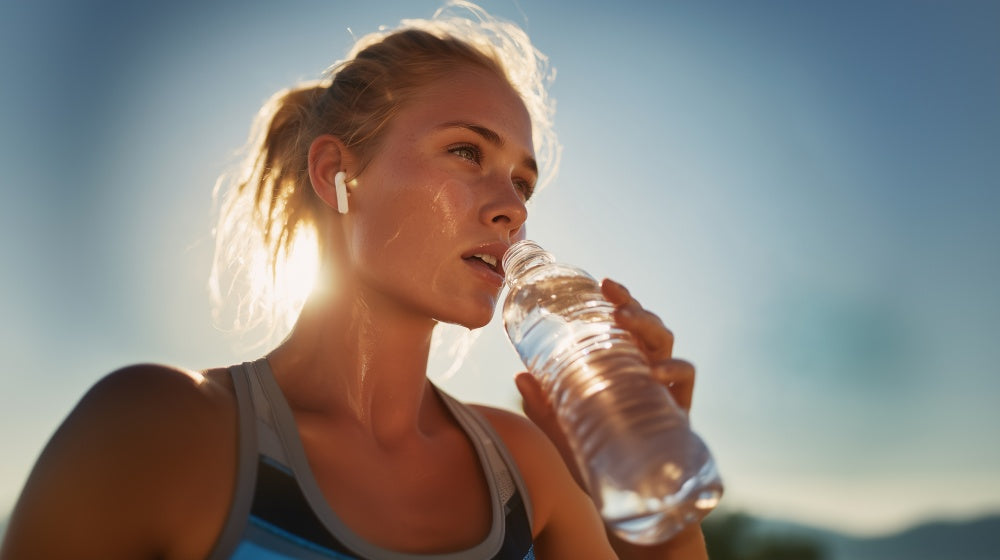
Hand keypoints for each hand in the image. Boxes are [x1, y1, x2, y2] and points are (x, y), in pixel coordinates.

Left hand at [515, 278, 696, 489]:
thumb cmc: (596, 464)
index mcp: (623, 371)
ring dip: (648, 327)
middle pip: (648, 330)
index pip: (625, 329)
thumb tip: (519, 374)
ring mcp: (666, 393)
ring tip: (624, 320)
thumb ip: (543, 407)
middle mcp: (647, 376)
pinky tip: (654, 370)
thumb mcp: (563, 432)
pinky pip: (686, 381)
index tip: (603, 284)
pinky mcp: (680, 413)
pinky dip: (674, 370)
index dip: (620, 302)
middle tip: (612, 295)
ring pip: (666, 345)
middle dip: (634, 306)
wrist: (625, 509)